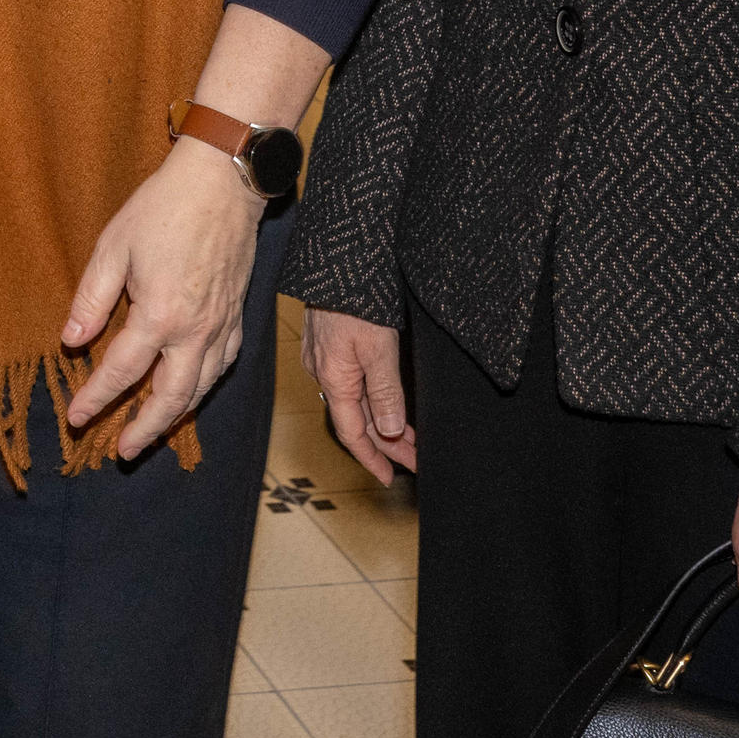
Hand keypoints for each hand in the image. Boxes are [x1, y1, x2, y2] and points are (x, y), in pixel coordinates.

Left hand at [60, 137, 265, 460]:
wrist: (223, 183)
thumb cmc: (163, 208)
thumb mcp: (113, 246)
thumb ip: (91, 299)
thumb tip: (70, 341)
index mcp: (160, 315)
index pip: (121, 372)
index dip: (95, 399)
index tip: (75, 418)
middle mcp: (196, 331)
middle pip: (170, 398)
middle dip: (144, 430)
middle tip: (121, 451)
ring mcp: (222, 327)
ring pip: (201, 389)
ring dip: (175, 416)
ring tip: (151, 432)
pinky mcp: (238, 317)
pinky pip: (222, 366)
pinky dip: (204, 388)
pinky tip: (190, 390)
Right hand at [305, 310, 416, 484]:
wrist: (336, 261)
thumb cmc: (356, 301)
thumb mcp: (379, 349)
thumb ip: (385, 392)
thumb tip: (389, 431)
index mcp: (335, 380)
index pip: (353, 434)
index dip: (373, 458)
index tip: (390, 477)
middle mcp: (324, 374)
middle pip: (356, 421)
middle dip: (386, 443)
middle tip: (415, 458)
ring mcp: (323, 359)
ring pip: (353, 402)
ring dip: (380, 421)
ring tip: (408, 435)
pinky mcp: (327, 345)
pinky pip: (349, 384)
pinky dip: (369, 400)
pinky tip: (383, 400)